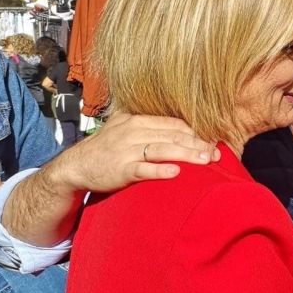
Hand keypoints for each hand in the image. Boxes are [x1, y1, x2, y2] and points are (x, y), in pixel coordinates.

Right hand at [48, 113, 219, 194]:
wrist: (75, 167)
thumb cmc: (107, 150)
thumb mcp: (124, 129)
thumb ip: (149, 126)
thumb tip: (181, 129)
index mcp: (136, 120)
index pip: (173, 123)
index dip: (195, 132)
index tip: (212, 140)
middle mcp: (132, 132)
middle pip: (172, 136)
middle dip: (197, 144)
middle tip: (217, 153)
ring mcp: (125, 150)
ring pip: (162, 150)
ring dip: (186, 155)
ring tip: (206, 161)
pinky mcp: (120, 169)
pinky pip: (143, 169)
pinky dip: (159, 170)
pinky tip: (175, 172)